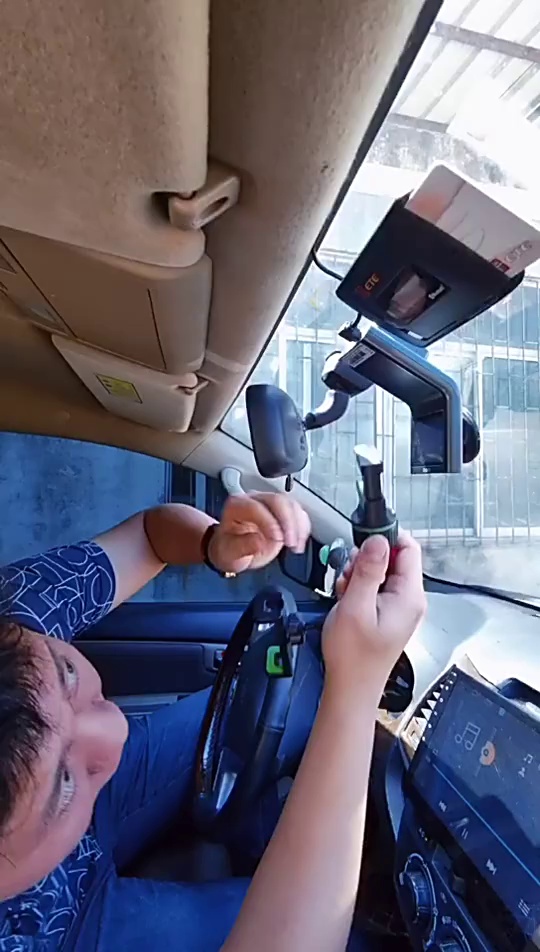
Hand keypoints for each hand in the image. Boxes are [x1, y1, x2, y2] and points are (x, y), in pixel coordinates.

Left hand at [208, 493, 310, 573]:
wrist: (233, 549)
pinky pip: (298, 512)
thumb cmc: (228, 549)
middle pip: (277, 501)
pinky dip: (303, 526)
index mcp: (237, 505)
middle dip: (288, 522)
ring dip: (298, 525)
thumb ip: (243, 546)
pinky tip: (300, 540)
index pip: (256, 507)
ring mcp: (270, 503)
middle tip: (291, 542)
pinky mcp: (283, 511)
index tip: (277, 539)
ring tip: (296, 545)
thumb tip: (258, 541)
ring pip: (291, 504)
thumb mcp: (229, 552)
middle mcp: (254, 500)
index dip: (269, 522)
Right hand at [322, 533, 425, 695]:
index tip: (362, 542)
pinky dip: (359, 589)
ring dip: (359, 575)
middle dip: (366, 561)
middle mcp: (410, 600)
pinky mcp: (387, 614)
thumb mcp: (356, 606)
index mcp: (410, 596)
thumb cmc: (354, 656)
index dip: (385, 539)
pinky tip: (347, 602)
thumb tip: (379, 540)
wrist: (350, 688)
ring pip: (381, 572)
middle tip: (349, 576)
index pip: (408, 548)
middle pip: (393, 558)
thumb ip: (369, 570)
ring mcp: (399, 607)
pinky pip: (375, 588)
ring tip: (346, 593)